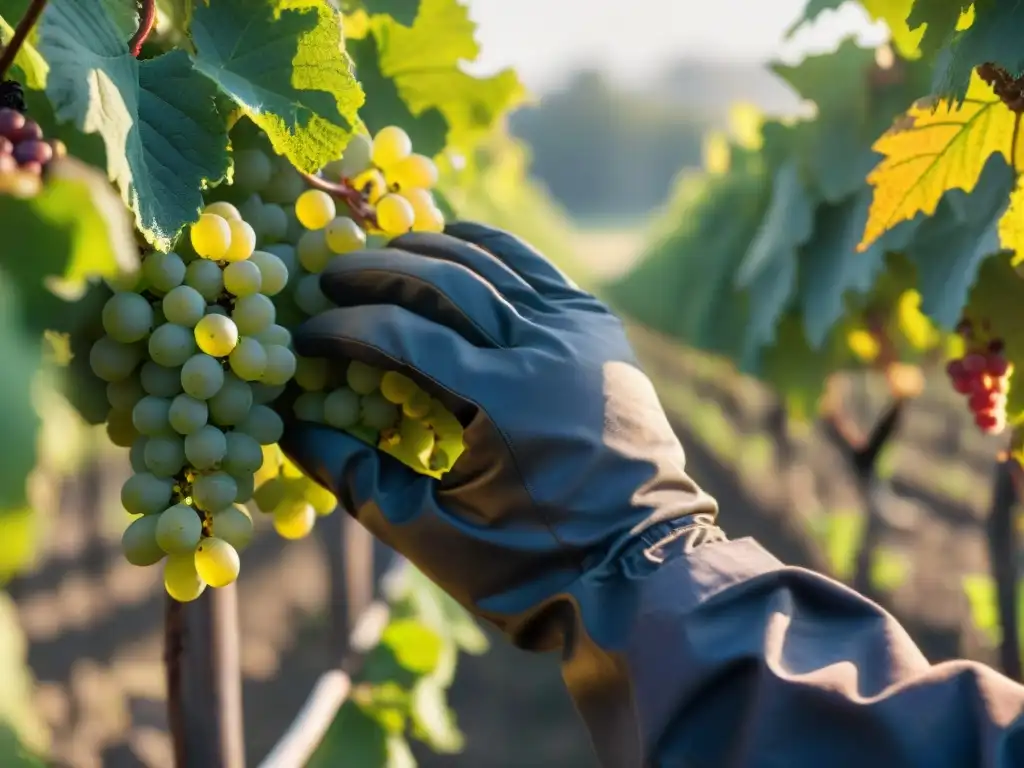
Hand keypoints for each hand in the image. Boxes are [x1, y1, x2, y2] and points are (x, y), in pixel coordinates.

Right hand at [280, 222, 718, 644]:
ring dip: (430, 250)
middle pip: (446, 281)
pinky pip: (535, 269)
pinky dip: (490, 249)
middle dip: (378, 273)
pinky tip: (456, 242)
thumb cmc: (533, 568)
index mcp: (505, 400)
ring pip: (492, 261)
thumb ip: (358, 480)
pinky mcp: (597, 328)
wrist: (640, 565)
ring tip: (381, 255)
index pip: (404, 336)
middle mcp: (545, 348)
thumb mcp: (436, 538)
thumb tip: (290, 428)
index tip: (305, 333)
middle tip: (330, 277)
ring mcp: (578, 331)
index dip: (345, 329)